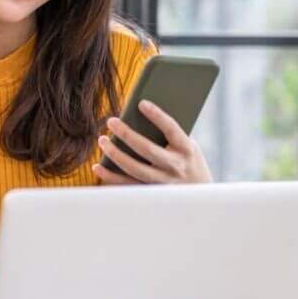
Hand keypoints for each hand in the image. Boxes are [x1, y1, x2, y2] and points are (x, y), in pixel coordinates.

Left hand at [92, 100, 212, 184]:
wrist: (199, 195)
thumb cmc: (188, 162)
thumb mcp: (187, 146)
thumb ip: (168, 134)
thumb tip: (138, 116)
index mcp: (186, 149)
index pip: (171, 129)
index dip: (157, 116)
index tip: (141, 103)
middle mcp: (175, 166)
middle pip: (147, 149)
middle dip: (127, 134)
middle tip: (111, 121)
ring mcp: (162, 182)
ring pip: (134, 169)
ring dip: (115, 154)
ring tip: (102, 140)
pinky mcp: (151, 193)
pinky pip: (127, 185)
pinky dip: (110, 177)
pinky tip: (98, 166)